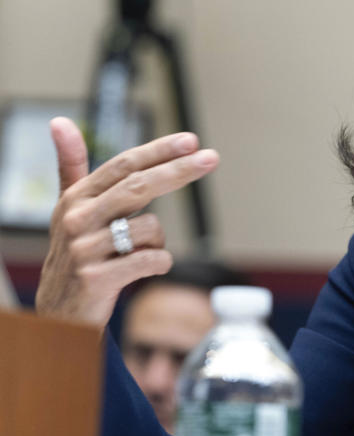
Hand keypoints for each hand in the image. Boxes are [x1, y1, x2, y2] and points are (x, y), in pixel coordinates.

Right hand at [35, 117, 219, 327]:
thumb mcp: (72, 208)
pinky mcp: (95, 279)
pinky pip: (151, 260)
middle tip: (212, 158)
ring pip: (150, 228)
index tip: (192, 141)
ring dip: (158, 240)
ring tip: (137, 253)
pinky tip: (147, 268)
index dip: (159, 151)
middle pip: (138, 186)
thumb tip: (59, 121)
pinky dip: (160, 262)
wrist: (60, 313)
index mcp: (76, 197)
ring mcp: (83, 250)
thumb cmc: (78, 251)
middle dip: (179, 171)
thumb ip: (72, 165)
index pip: (124, 165)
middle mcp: (76, 219)